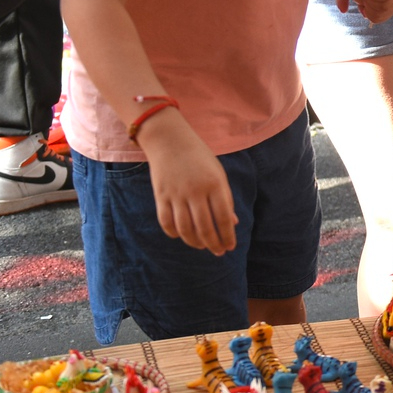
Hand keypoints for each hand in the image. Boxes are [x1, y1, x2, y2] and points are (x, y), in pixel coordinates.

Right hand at [142, 115, 236, 253]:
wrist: (170, 140)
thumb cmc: (200, 158)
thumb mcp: (218, 174)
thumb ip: (225, 198)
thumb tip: (232, 223)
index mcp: (214, 184)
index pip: (223, 217)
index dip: (227, 236)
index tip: (230, 247)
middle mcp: (196, 191)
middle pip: (205, 227)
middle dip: (213, 244)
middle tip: (218, 252)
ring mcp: (176, 194)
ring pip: (185, 229)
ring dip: (195, 242)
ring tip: (202, 245)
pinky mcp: (160, 195)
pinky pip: (166, 222)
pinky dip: (174, 233)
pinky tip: (182, 236)